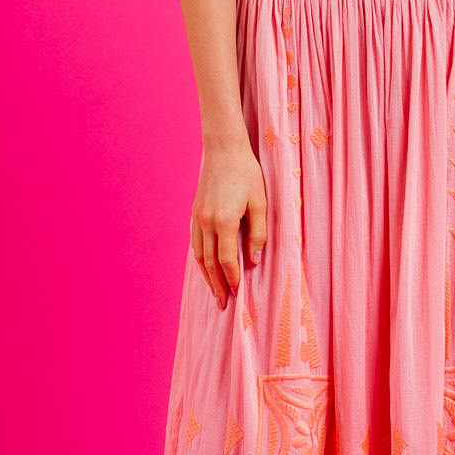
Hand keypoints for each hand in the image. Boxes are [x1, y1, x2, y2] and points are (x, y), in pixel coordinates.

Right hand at [191, 137, 267, 309]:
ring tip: (214, 292)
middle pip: (209, 262)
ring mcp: (197, 218)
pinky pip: (195, 243)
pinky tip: (205, 268)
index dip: (232, 278)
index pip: (226, 259)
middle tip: (222, 304)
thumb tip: (254, 259)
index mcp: (224, 221)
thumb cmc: (247, 174)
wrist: (223, 150)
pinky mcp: (194, 213)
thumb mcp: (260, 202)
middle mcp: (206, 222)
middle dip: (217, 284)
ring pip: (199, 255)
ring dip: (206, 276)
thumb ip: (258, 232)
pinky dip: (200, 260)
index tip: (237, 292)